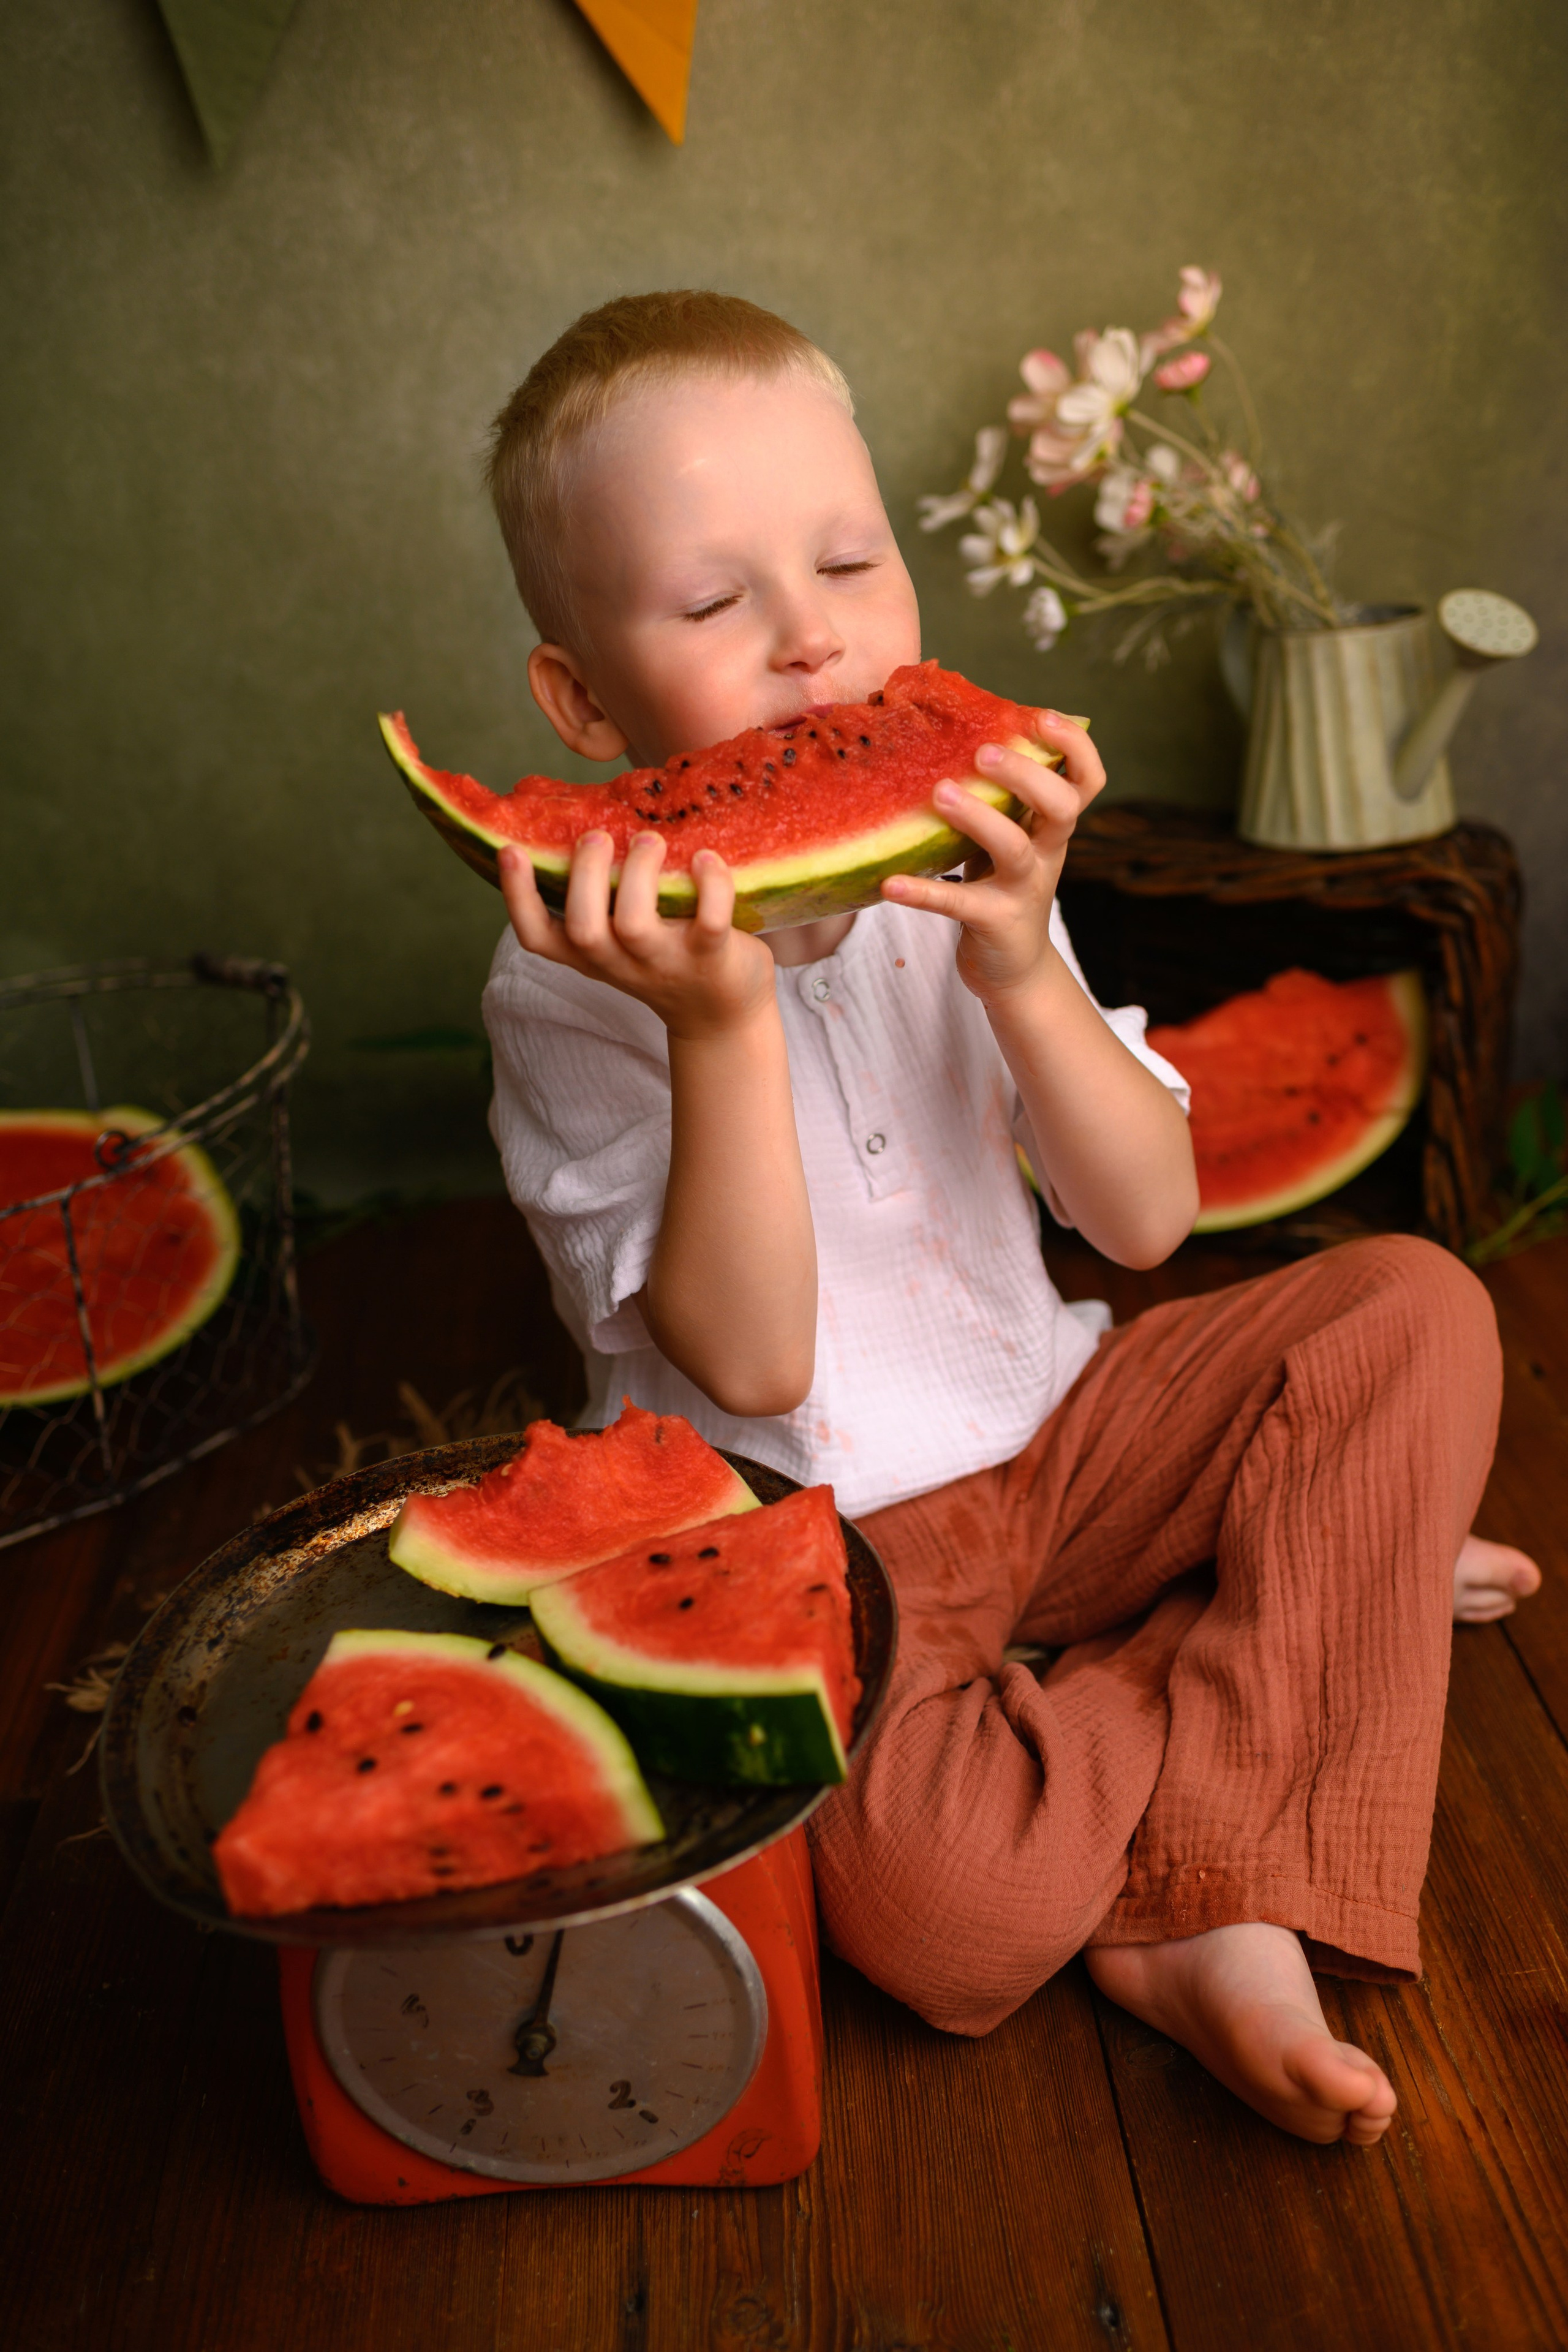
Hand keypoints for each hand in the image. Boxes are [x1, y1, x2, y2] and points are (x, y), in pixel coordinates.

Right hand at [499, 831, 775, 1041]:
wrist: (721, 1013)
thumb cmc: (665, 958)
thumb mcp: (620, 938)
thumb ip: (601, 898)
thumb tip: (585, 820)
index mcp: (589, 955)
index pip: (536, 936)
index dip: (517, 896)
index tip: (511, 850)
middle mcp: (620, 963)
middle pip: (583, 929)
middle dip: (586, 874)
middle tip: (598, 836)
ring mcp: (665, 963)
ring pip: (634, 925)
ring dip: (640, 872)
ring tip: (649, 839)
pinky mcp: (711, 958)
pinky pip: (710, 922)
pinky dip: (709, 884)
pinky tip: (706, 858)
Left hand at [879, 712, 1104, 1005]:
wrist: (1013, 970)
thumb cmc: (1002, 889)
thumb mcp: (1010, 839)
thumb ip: (1000, 800)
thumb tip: (961, 736)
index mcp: (1052, 828)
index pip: (1086, 780)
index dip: (1075, 745)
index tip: (1040, 716)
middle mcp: (1046, 854)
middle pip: (1061, 806)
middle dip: (1027, 773)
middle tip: (983, 753)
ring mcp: (1023, 890)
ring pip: (1013, 848)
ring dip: (978, 817)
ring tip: (941, 794)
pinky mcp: (994, 923)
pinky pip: (958, 904)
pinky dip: (923, 893)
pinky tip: (891, 884)